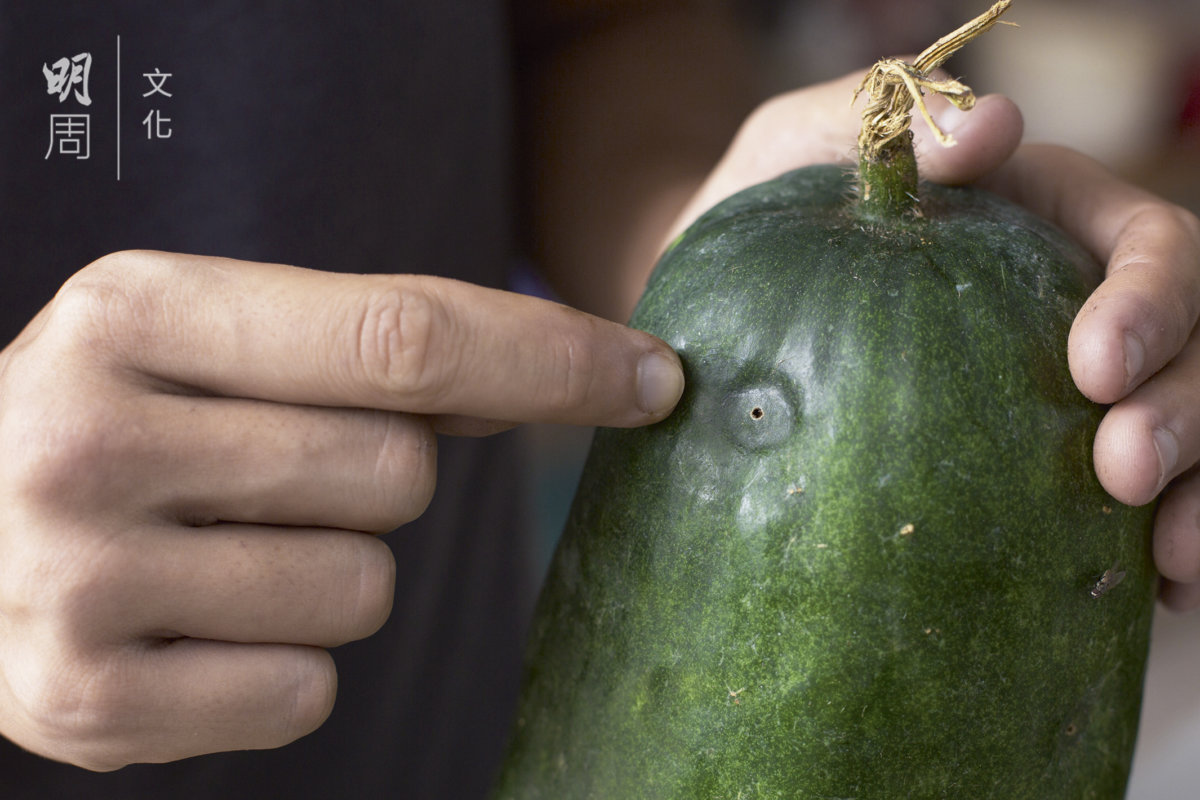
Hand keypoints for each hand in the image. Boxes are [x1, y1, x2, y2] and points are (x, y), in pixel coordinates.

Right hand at [0, 251, 683, 769]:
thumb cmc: (118, 418)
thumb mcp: (208, 340)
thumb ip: (370, 351)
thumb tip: (568, 371)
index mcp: (136, 313)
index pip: (402, 336)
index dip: (553, 357)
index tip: (654, 377)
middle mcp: (91, 439)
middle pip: (399, 473)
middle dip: (381, 477)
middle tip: (274, 472)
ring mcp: (79, 579)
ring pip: (364, 589)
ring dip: (332, 571)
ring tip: (224, 547)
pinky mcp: (87, 702)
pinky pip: (307, 688)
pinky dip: (285, 662)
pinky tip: (198, 625)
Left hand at [668, 69, 1199, 608]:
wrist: (712, 327)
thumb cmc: (758, 228)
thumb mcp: (792, 152)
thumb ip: (880, 118)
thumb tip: (987, 126)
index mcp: (1046, 221)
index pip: (1147, 245)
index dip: (1150, 302)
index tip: (1091, 369)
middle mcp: (1078, 305)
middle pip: (1194, 344)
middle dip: (1186, 407)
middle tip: (1122, 472)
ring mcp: (1074, 396)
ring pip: (1194, 425)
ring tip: (1169, 558)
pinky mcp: (1054, 472)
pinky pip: (1148, 510)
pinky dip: (1167, 549)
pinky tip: (1159, 594)